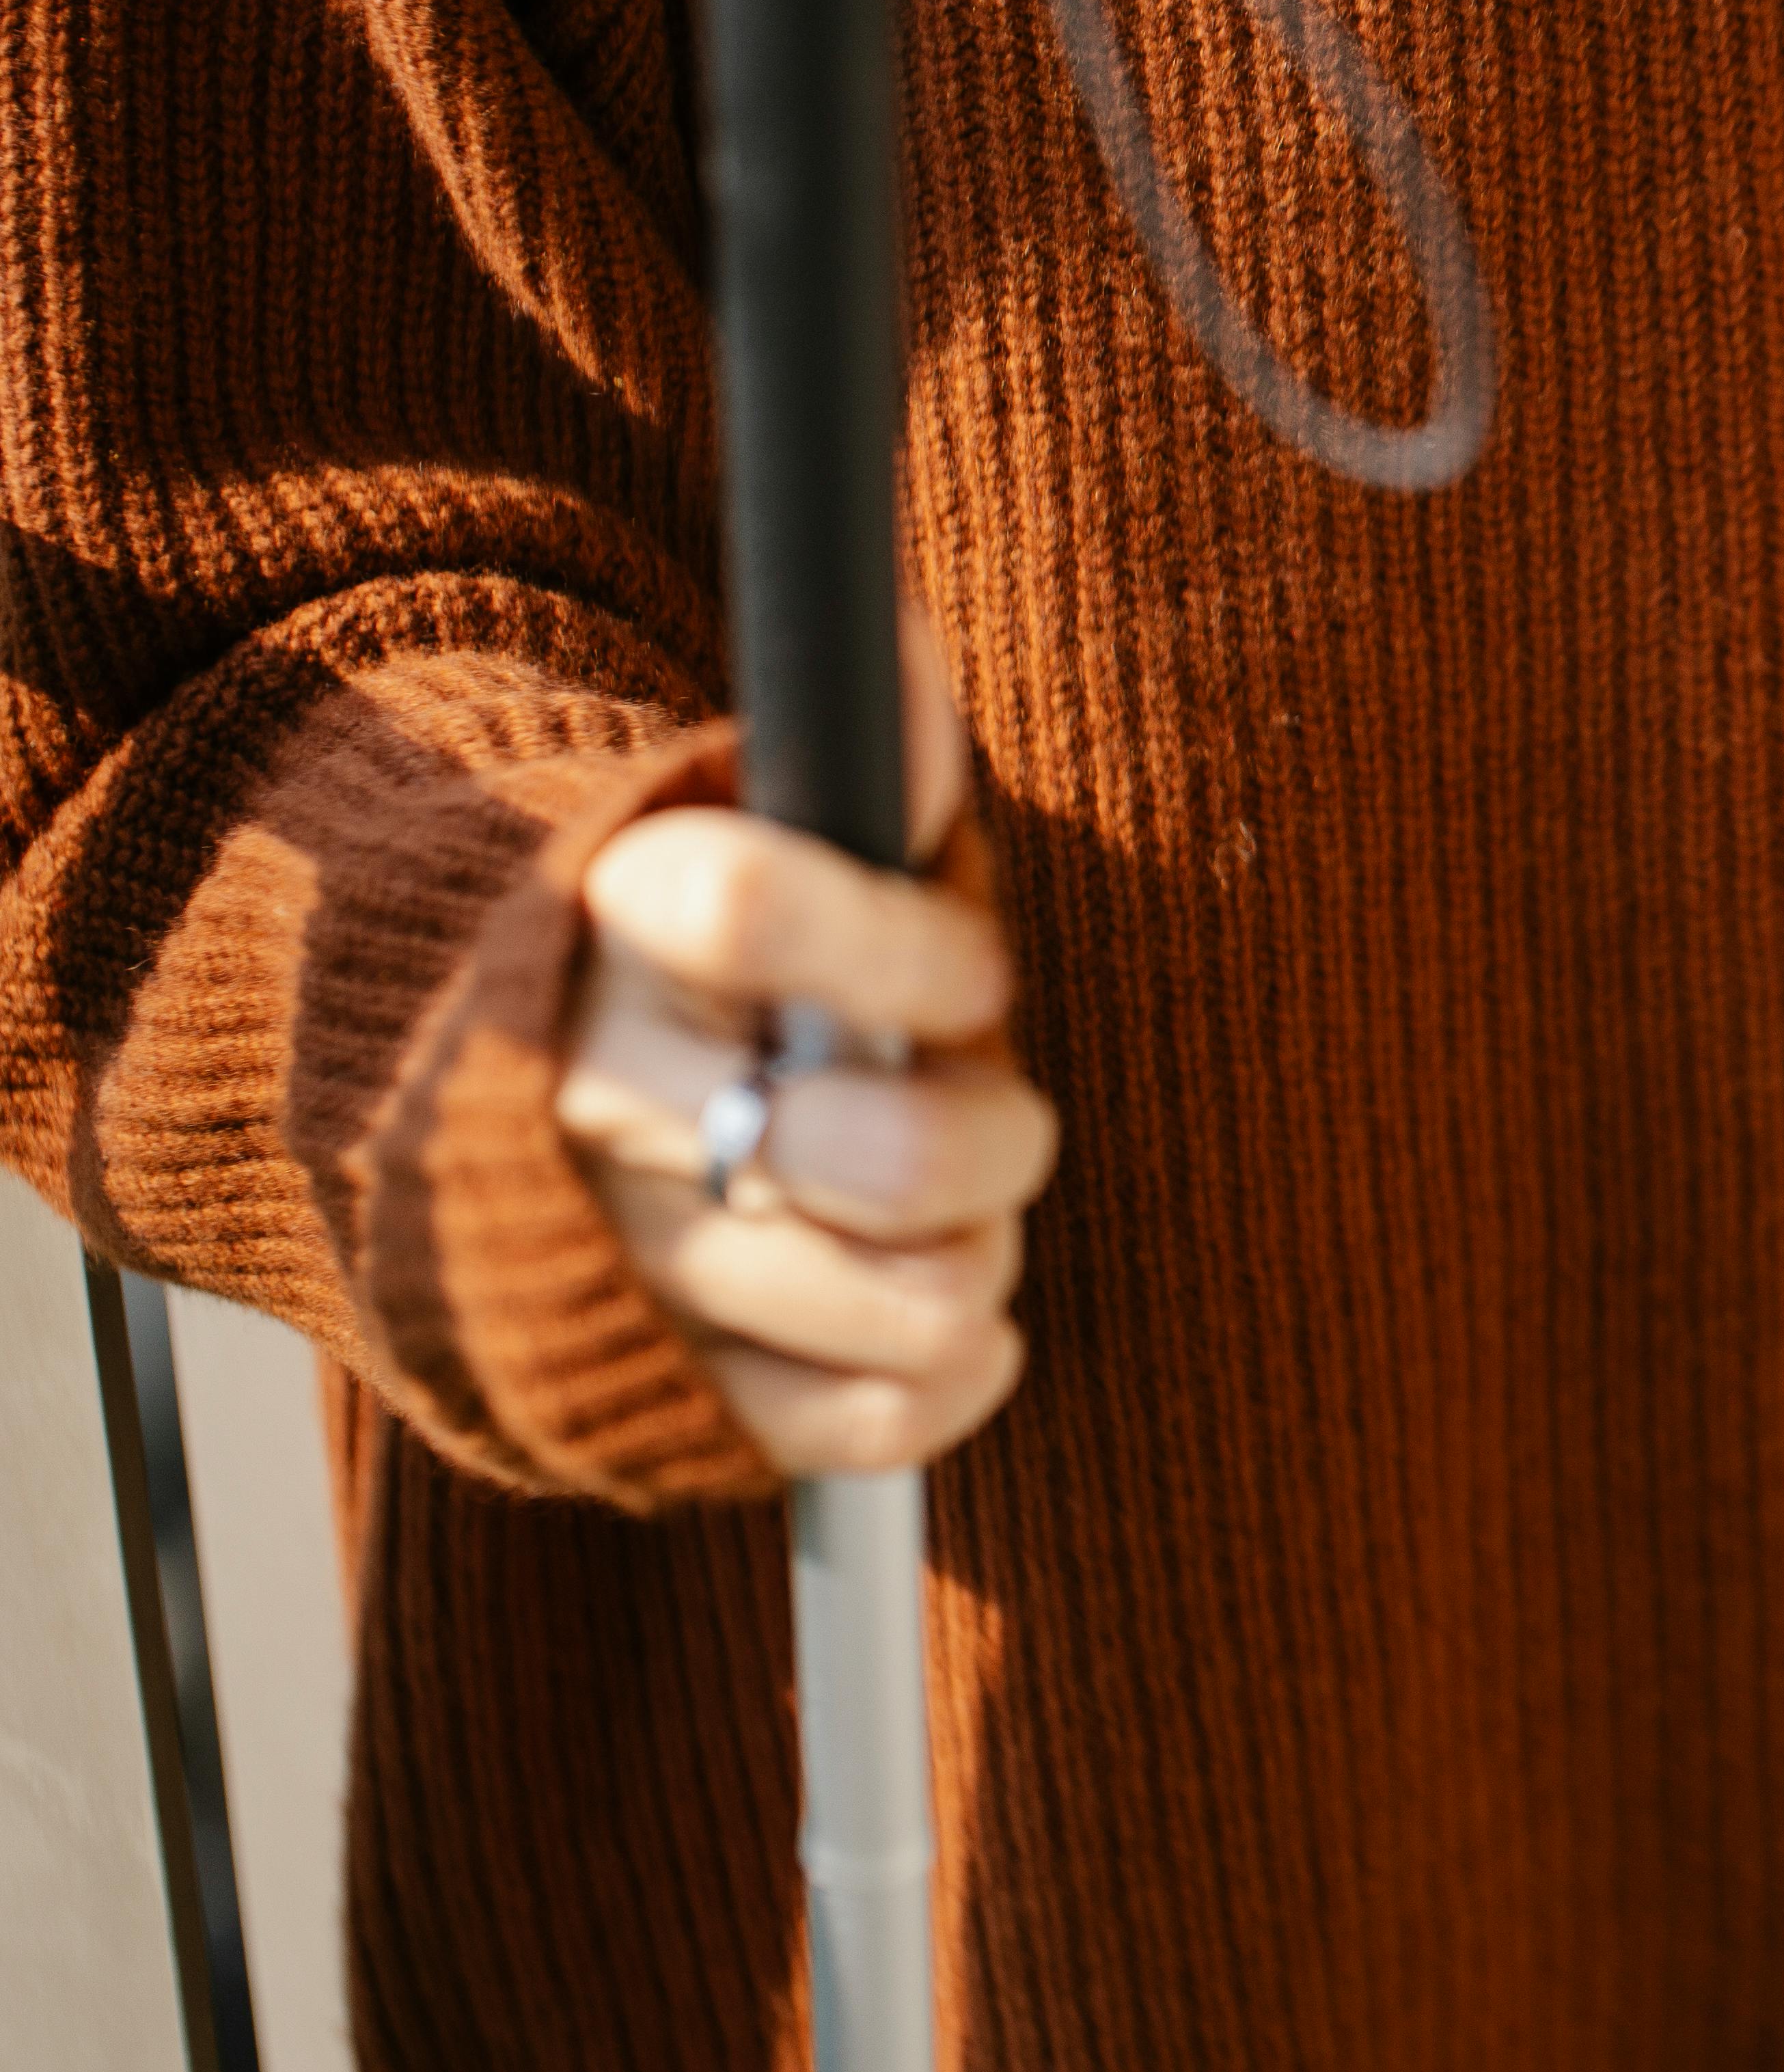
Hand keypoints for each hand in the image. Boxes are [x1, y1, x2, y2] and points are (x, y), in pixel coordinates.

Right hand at [551, 610, 1052, 1472]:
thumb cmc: (704, 950)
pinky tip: (952, 1325)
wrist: (495, 1089)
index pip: (748, 904)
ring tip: (961, 1219)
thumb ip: (861, 754)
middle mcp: (599, 1097)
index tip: (961, 968)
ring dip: (977, 1259)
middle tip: (1001, 1121)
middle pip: (878, 1153)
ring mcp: (623, 1256)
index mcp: (618, 921)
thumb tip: (904, 650)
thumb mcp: (765, 819)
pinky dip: (947, 1379)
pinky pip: (856, 1421)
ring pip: (893, 1293)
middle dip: (991, 1139)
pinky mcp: (656, 1395)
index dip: (904, 947)